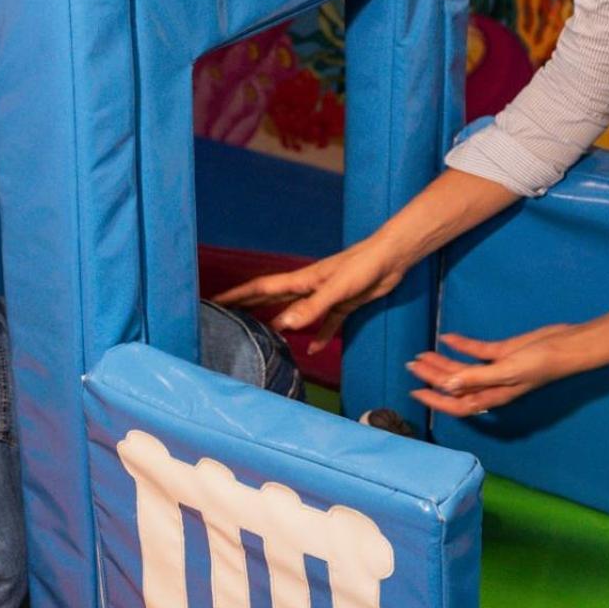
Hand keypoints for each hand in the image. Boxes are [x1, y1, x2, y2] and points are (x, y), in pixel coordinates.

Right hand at [216, 240, 405, 351]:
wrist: (392, 258)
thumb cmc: (364, 267)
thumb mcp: (336, 289)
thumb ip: (311, 307)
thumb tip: (282, 325)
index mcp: (301, 280)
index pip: (262, 288)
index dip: (238, 294)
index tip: (216, 300)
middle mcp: (308, 288)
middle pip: (273, 299)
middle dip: (249, 306)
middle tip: (227, 317)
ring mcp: (325, 296)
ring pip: (296, 312)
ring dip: (280, 322)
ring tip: (262, 336)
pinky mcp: (343, 304)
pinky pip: (326, 323)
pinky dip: (318, 335)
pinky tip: (312, 349)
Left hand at [407, 325, 576, 417]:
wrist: (566, 346)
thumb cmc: (540, 364)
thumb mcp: (506, 371)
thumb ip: (476, 378)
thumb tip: (447, 387)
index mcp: (492, 395)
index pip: (457, 403)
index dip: (435, 400)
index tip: (415, 392)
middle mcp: (491, 385)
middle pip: (455, 384)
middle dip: (433, 376)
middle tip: (412, 365)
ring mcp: (496, 368)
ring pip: (462, 368)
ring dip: (442, 361)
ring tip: (422, 353)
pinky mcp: (502, 352)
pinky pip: (476, 351)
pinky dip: (461, 345)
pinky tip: (447, 337)